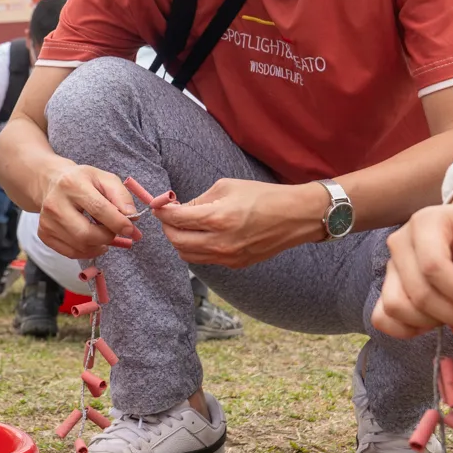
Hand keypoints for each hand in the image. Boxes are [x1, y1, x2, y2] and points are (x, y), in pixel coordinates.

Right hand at [37, 162, 140, 259]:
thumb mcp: (104, 179)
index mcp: (72, 184)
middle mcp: (55, 204)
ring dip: (99, 245)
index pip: (99, 209)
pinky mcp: (44, 234)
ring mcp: (47, 221)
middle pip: (86, 234)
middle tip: (115, 232)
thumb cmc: (82, 181)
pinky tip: (91, 240)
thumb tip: (132, 218)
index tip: (131, 230)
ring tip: (103, 234)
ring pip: (80, 246)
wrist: (51, 183)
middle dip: (108, 237)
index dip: (118, 223)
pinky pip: (71, 253)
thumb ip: (121, 196)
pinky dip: (87, 251)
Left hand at [154, 179, 324, 268]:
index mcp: (217, 218)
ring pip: (187, 256)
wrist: (295, 216)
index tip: (158, 205)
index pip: (176, 219)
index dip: (162, 212)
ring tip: (183, 226)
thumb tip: (179, 208)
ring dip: (179, 240)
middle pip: (177, 241)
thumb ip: (199, 200)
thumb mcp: (227, 187)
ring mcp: (228, 257)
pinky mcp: (235, 265)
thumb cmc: (263, 196)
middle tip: (167, 216)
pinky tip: (201, 235)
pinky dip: (196, 249)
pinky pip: (205, 260)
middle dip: (167, 228)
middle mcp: (220, 242)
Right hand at [371, 194, 452, 339]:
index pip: (433, 266)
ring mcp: (390, 266)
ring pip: (396, 307)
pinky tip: (433, 324)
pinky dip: (406, 329)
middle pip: (417, 292)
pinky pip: (383, 317)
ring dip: (430, 323)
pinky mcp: (387, 287)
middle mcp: (399, 243)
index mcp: (425, 223)